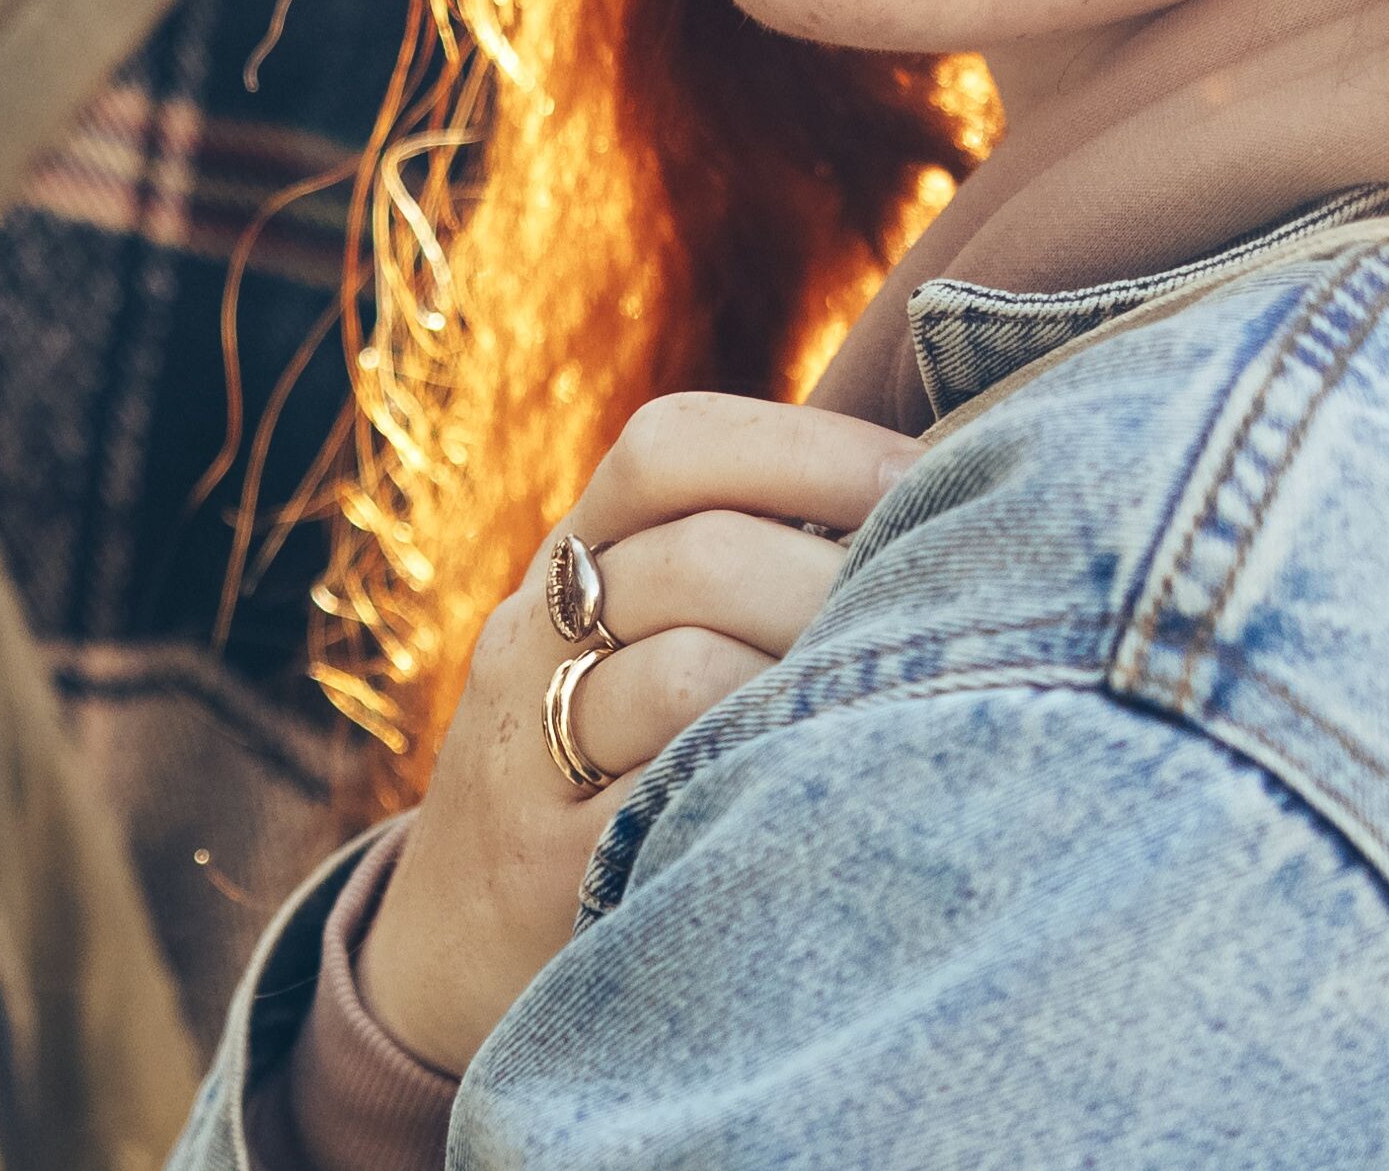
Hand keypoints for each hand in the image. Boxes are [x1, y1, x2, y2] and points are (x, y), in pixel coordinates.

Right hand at [362, 390, 922, 1067]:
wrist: (444, 942)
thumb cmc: (596, 771)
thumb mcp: (623, 646)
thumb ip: (738, 567)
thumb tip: (940, 492)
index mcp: (568, 563)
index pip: (670, 448)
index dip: (813, 447)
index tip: (928, 477)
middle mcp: (534, 641)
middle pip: (699, 557)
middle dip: (842, 578)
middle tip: (943, 616)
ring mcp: (530, 757)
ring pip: (687, 676)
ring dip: (812, 684)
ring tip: (896, 708)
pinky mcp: (551, 872)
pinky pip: (670, 804)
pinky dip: (762, 784)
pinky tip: (832, 792)